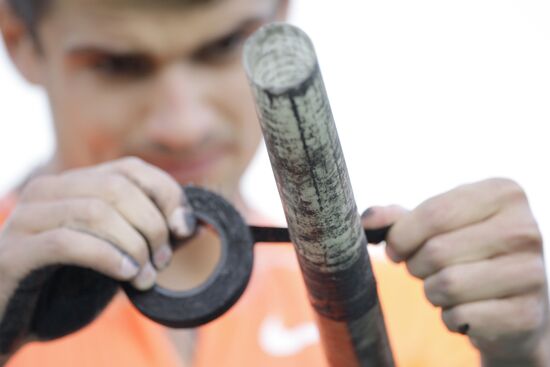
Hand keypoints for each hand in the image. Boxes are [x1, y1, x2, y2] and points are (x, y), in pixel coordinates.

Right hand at [0, 157, 193, 354]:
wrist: (8, 320)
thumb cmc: (66, 285)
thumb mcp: (115, 255)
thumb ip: (149, 237)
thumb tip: (194, 225)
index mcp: (74, 184)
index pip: (131, 169)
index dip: (167, 193)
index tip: (185, 227)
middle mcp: (47, 190)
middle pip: (117, 188)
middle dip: (152, 224)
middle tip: (163, 260)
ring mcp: (25, 218)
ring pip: (96, 211)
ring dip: (134, 245)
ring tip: (146, 275)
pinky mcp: (12, 252)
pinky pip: (68, 242)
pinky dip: (107, 257)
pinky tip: (126, 275)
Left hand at [362, 178, 549, 365]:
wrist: (513, 306)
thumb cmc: (466, 255)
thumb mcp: (435, 226)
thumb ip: (397, 218)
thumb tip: (366, 221)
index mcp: (503, 193)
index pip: (433, 213)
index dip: (401, 236)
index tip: (397, 248)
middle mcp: (525, 228)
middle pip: (436, 251)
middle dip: (417, 266)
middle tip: (426, 269)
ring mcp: (532, 273)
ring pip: (447, 285)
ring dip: (433, 293)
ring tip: (448, 289)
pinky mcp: (527, 314)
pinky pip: (461, 316)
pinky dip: (451, 318)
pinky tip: (467, 311)